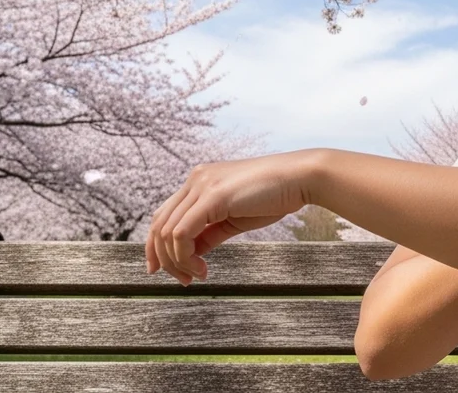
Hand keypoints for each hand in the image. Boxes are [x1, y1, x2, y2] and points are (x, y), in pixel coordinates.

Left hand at [145, 151, 312, 284]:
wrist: (301, 178)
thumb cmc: (275, 196)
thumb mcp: (235, 218)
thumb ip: (210, 232)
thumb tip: (192, 253)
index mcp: (200, 181)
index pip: (164, 215)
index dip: (156, 246)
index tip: (163, 270)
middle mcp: (195, 179)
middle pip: (159, 224)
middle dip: (163, 258)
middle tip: (182, 280)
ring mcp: (202, 185)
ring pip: (167, 232)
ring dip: (177, 261)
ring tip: (197, 275)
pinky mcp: (212, 196)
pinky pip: (182, 233)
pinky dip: (185, 256)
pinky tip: (203, 268)